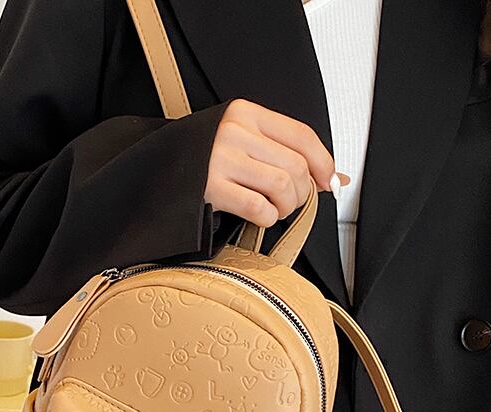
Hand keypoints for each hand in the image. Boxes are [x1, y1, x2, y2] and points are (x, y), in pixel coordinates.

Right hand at [204, 98, 350, 227]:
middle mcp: (234, 132)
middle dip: (302, 192)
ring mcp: (220, 160)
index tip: (329, 181)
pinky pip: (259, 207)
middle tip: (291, 201)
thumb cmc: (202, 158)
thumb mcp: (242, 141)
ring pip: (282, 185)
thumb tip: (335, 177)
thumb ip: (284, 152)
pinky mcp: (210, 189)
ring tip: (275, 208)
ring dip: (286, 206)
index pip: (301, 135)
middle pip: (295, 165)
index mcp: (245, 114)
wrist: (154, 171)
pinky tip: (259, 216)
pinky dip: (268, 218)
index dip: (324, 163)